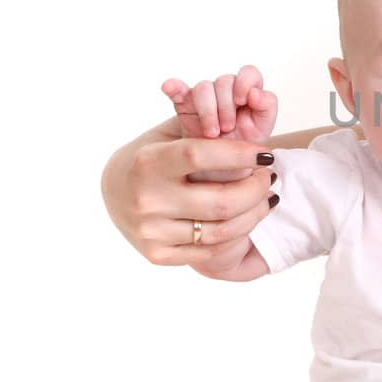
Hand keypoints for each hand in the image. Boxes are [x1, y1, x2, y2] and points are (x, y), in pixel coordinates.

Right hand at [102, 118, 275, 268]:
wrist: (113, 192)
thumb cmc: (154, 156)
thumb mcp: (169, 135)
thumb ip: (203, 129)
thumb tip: (251, 126)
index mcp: (149, 161)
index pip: (201, 155)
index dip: (240, 154)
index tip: (266, 153)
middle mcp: (147, 198)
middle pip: (221, 202)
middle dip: (256, 189)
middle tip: (269, 177)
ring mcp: (151, 230)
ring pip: (222, 230)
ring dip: (255, 214)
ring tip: (266, 199)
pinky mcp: (157, 254)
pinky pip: (211, 250)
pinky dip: (237, 234)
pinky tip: (246, 218)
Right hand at [161, 64, 278, 145]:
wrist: (220, 170)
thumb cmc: (244, 149)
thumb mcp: (262, 130)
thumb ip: (267, 108)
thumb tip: (257, 92)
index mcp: (248, 94)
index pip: (248, 73)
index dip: (245, 83)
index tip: (242, 102)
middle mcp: (226, 92)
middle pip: (225, 81)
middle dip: (226, 106)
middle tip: (227, 128)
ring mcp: (204, 98)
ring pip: (203, 87)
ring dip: (208, 110)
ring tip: (211, 133)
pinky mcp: (185, 105)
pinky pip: (177, 90)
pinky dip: (173, 86)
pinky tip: (169, 88)